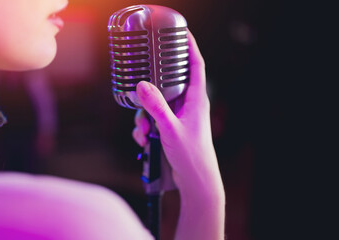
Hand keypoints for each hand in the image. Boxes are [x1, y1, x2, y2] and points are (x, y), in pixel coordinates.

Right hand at [132, 31, 222, 197]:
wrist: (196, 182)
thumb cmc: (192, 156)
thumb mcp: (170, 129)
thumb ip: (156, 107)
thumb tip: (142, 85)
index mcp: (197, 100)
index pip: (195, 65)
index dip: (189, 46)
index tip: (180, 32)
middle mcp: (189, 105)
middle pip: (168, 85)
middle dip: (151, 93)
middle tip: (141, 99)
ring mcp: (180, 118)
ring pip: (156, 105)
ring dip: (145, 117)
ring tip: (144, 132)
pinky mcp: (171, 129)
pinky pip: (154, 121)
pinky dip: (146, 129)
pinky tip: (145, 141)